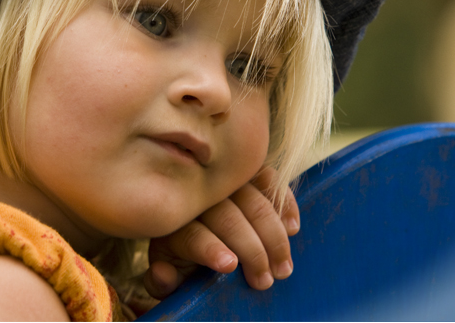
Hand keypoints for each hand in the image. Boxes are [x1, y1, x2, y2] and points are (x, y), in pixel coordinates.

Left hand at [144, 167, 299, 299]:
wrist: (198, 229)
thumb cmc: (184, 260)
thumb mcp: (170, 275)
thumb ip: (163, 280)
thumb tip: (162, 274)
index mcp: (174, 226)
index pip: (191, 234)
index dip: (210, 248)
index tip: (231, 265)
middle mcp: (197, 198)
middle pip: (226, 217)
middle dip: (251, 249)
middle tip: (267, 279)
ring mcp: (222, 182)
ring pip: (251, 199)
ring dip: (272, 233)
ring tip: (283, 266)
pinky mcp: (245, 174)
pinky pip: (267, 179)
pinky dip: (283, 202)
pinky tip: (292, 228)